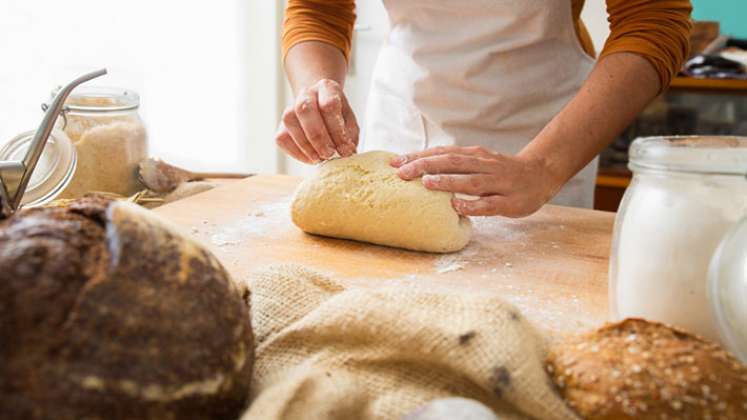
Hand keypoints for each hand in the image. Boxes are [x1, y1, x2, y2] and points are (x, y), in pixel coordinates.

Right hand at [276, 79, 359, 163]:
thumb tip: (347, 151)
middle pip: (305, 109)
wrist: (321, 111)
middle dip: (318, 136)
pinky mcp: (282, 125)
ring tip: (320, 158)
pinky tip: (310, 158)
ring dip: (305, 145)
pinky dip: (296, 152)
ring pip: (290, 122)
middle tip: (329, 154)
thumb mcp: (350, 123)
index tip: (344, 148)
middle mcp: (306, 94)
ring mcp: (290, 107)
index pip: (329, 105)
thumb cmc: (337, 118)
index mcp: (327, 88)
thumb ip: (350, 136)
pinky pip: (282, 137)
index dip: (337, 130)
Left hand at [391, 146, 561, 217]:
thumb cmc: (500, 171)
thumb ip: (454, 164)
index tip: (395, 162)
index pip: (442, 153)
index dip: (419, 156)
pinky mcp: (509, 201)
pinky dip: (473, 205)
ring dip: (448, 182)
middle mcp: (484, 165)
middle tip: (402, 173)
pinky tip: (457, 207)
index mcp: (474, 155)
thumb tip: (419, 168)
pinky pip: (489, 204)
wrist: (541, 174)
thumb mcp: (477, 162)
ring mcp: (498, 183)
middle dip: (426, 166)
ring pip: (470, 181)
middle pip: (452, 162)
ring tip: (427, 183)